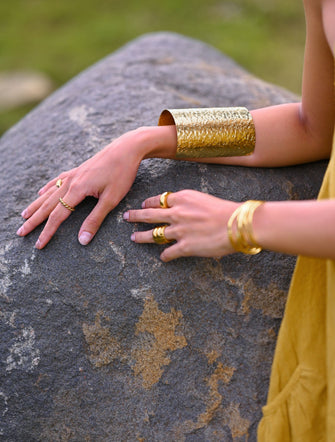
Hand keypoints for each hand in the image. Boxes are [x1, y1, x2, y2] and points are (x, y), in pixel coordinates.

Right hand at [17, 128, 145, 248]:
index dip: (47, 232)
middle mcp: (70, 182)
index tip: (38, 245)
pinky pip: (56, 181)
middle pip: (47, 205)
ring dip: (36, 205)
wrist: (126, 148)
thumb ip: (95, 219)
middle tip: (20, 232)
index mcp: (77, 190)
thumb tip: (82, 240)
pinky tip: (40, 192)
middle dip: (34, 220)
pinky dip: (46, 188)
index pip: (57, 216)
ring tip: (24, 215)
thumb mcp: (111, 200)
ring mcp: (72, 174)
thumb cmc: (122, 173)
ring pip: (49, 193)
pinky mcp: (77, 170)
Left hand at [123, 190, 238, 261]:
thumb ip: (190, 204)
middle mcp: (176, 214)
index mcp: (182, 199)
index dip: (148, 202)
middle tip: (127, 217)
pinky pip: (169, 252)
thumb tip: (184, 210)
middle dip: (136, 216)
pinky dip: (165, 256)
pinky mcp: (184, 247)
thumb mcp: (204, 199)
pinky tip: (163, 258)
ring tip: (134, 237)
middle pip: (149, 214)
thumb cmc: (226, 210)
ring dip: (142, 236)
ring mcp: (178, 231)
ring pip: (153, 234)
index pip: (159, 200)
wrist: (236, 224)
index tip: (143, 204)